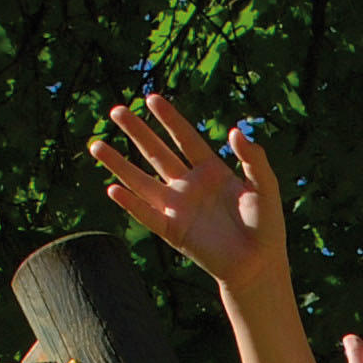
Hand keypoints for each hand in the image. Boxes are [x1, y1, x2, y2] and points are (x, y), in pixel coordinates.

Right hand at [92, 92, 287, 289]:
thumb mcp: (265, 186)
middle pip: (157, 153)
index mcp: (211, 171)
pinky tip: (113, 189)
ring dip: (119, 164)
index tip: (151, 98)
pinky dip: (131, 203)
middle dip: (137, 132)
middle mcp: (189, 186)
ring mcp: (179, 208)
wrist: (258, 264)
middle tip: (116, 110)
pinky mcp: (173, 231)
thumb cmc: (265, 227)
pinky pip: (147, 214)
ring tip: (96, 145)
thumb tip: (235, 132)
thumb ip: (253, 158)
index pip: (184, 138)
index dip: (169, 119)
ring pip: (142, 181)